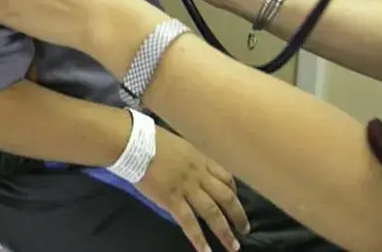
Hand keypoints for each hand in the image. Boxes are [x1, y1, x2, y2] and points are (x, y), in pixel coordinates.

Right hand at [141, 128, 248, 251]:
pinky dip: (198, 238)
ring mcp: (187, 188)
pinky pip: (189, 222)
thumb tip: (193, 171)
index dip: (234, 192)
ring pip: (212, 212)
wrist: (136, 143)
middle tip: (245, 229)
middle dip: (238, 214)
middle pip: (226, 196)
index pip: (226, 177)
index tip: (236, 202)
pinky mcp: (172, 200)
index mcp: (202, 159)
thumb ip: (191, 160)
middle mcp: (199, 174)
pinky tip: (205, 251)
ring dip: (224, 231)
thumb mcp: (181, 145)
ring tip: (233, 246)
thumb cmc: (154, 140)